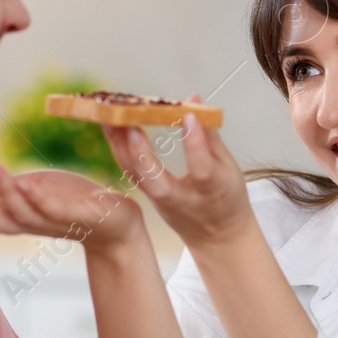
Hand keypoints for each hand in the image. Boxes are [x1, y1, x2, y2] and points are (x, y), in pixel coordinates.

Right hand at [0, 165, 143, 251]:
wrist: (118, 224)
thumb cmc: (75, 203)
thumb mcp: (39, 192)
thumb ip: (11, 189)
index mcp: (24, 218)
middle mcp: (36, 225)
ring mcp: (57, 223)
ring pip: (23, 216)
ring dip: (4, 195)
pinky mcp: (79, 217)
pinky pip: (54, 211)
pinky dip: (38, 199)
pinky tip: (26, 183)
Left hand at [102, 101, 254, 249]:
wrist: (218, 236)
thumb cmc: (227, 198)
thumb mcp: (229, 167)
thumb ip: (209, 135)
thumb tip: (194, 101)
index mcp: (211, 190)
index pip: (201, 167)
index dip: (194, 142)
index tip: (187, 115)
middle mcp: (182, 200)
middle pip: (156, 181)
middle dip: (140, 153)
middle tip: (129, 123)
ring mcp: (162, 202)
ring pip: (136, 177)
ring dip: (120, 146)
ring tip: (109, 116)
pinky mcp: (149, 199)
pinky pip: (131, 174)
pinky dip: (119, 151)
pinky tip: (112, 129)